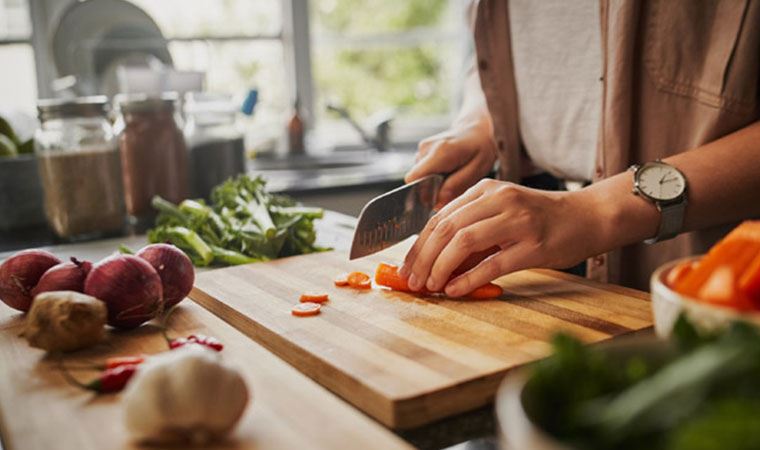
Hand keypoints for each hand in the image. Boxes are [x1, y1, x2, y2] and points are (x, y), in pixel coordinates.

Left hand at [399, 179, 608, 296]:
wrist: (588, 216)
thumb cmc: (542, 220)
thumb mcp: (502, 215)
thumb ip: (472, 232)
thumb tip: (435, 263)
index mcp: (486, 190)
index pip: (440, 217)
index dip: (419, 245)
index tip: (407, 267)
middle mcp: (498, 200)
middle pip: (446, 228)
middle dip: (423, 258)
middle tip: (413, 281)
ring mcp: (517, 221)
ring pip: (464, 242)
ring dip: (441, 267)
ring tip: (430, 287)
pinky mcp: (534, 245)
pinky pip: (493, 263)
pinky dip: (469, 279)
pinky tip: (455, 290)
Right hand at [405, 122, 497, 208]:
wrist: (476, 130)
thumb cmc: (480, 149)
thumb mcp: (476, 169)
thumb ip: (456, 186)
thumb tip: (437, 203)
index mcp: (440, 152)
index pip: (414, 178)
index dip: (422, 193)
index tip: (438, 199)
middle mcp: (426, 148)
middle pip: (416, 180)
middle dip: (431, 190)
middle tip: (452, 185)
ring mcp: (422, 148)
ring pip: (419, 177)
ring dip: (433, 183)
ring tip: (452, 175)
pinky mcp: (422, 151)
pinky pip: (422, 171)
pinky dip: (433, 176)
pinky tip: (447, 170)